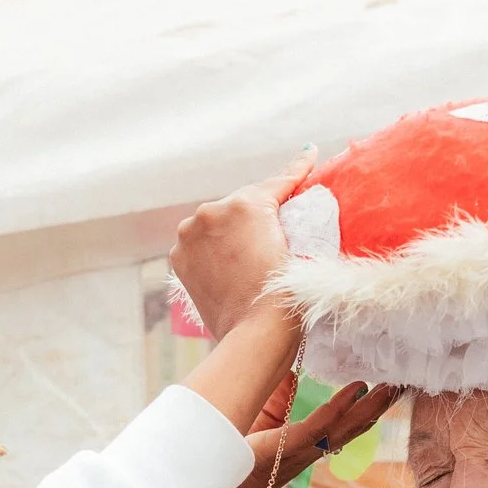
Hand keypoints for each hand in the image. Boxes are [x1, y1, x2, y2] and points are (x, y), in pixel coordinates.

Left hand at [171, 154, 313, 340]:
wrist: (256, 334)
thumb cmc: (287, 293)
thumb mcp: (302, 244)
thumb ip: (298, 210)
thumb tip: (305, 176)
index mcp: (245, 203)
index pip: (276, 183)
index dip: (296, 169)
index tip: (308, 154)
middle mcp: (211, 211)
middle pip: (241, 205)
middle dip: (256, 213)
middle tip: (273, 229)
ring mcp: (189, 235)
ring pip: (217, 224)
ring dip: (230, 232)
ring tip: (246, 256)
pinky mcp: (179, 257)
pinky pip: (200, 244)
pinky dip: (212, 250)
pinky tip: (228, 267)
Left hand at [212, 380, 401, 487]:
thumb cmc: (228, 453)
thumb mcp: (260, 416)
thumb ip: (278, 395)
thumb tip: (292, 369)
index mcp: (303, 445)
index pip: (343, 426)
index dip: (366, 408)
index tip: (387, 388)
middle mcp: (307, 452)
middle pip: (353, 428)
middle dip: (380, 407)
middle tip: (404, 385)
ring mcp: (298, 453)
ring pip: (344, 429)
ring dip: (371, 408)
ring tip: (392, 388)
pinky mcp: (283, 450)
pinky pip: (317, 429)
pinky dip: (337, 409)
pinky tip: (355, 390)